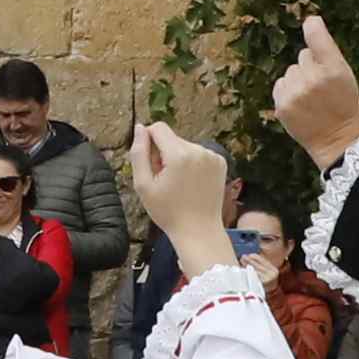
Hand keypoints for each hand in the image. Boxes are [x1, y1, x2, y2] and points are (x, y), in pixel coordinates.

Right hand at [131, 118, 231, 283]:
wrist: (198, 231)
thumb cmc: (168, 211)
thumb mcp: (143, 185)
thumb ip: (138, 153)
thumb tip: (140, 128)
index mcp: (179, 154)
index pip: (158, 128)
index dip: (149, 143)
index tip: (151, 165)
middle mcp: (198, 150)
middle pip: (172, 138)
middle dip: (164, 153)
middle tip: (165, 180)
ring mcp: (212, 155)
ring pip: (185, 146)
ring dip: (178, 159)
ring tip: (179, 184)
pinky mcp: (220, 162)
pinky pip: (199, 153)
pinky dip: (192, 164)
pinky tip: (192, 183)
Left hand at [271, 12, 358, 162]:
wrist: (336, 140)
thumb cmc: (343, 105)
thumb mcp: (346, 75)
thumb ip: (328, 51)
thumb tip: (310, 21)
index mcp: (334, 69)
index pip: (316, 36)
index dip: (313, 27)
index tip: (311, 22)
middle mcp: (313, 78)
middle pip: (303, 56)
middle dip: (311, 66)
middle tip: (322, 86)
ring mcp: (295, 93)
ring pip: (290, 71)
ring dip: (298, 80)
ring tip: (312, 99)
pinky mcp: (282, 105)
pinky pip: (280, 85)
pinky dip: (288, 92)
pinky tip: (300, 105)